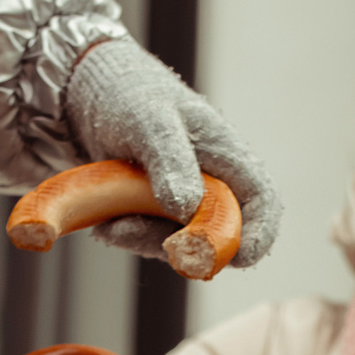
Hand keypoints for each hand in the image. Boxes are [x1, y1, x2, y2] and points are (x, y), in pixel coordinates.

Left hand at [63, 39, 280, 269]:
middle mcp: (213, 185)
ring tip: (109, 224)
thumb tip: (187, 208)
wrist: (94, 96)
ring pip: (180, 243)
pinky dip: (129, 237)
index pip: (261, 200)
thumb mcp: (150, 121)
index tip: (241, 258)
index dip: (261, 232)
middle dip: (179, 245)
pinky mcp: (159, 215)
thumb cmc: (132, 96)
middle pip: (218, 235)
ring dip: (144, 241)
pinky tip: (106, 224)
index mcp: (227, 155)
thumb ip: (171, 161)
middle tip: (129, 232)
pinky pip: (152, 240)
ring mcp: (187, 204)